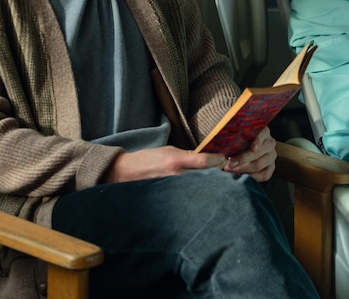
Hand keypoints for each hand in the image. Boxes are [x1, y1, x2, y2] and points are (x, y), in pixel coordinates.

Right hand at [105, 145, 226, 183]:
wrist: (125, 173)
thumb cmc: (147, 159)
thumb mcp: (168, 150)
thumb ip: (188, 154)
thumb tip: (205, 158)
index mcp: (177, 161)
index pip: (206, 161)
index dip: (218, 160)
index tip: (223, 159)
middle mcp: (178, 176)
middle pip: (208, 176)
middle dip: (217, 173)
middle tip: (222, 171)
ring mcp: (175, 189)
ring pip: (201, 187)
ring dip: (210, 184)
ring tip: (214, 182)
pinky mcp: (171, 198)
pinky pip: (190, 195)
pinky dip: (198, 192)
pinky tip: (201, 191)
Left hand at [224, 127, 276, 181]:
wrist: (243, 151)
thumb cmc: (238, 143)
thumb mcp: (236, 138)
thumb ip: (234, 140)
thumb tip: (226, 148)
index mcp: (263, 131)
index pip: (262, 135)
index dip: (257, 141)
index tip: (252, 148)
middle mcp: (270, 142)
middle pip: (257, 153)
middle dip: (242, 159)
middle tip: (229, 164)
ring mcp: (272, 155)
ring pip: (258, 165)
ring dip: (242, 169)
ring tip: (231, 169)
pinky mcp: (271, 167)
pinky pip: (264, 175)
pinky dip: (251, 177)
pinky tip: (242, 175)